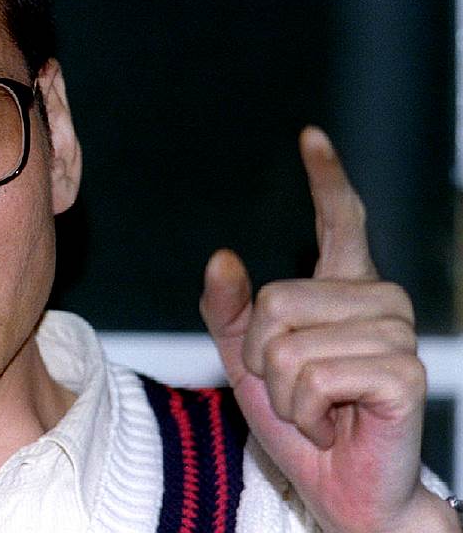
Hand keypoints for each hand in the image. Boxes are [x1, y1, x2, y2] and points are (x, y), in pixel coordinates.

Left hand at [199, 127, 457, 531]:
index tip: (309, 136)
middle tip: (297, 392)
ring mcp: (395, 334)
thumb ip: (230, 312)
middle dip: (263, 358)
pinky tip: (334, 423)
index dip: (325, 178)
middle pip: (274, 299)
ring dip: (284, 392)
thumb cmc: (302, 424)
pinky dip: (305, 411)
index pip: (339, 221)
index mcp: (343, 291)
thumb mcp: (250, 364)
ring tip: (318, 409)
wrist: (339, 488)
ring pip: (288, 342)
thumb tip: (222, 257)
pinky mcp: (401, 372)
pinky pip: (313, 375)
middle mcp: (376, 301)